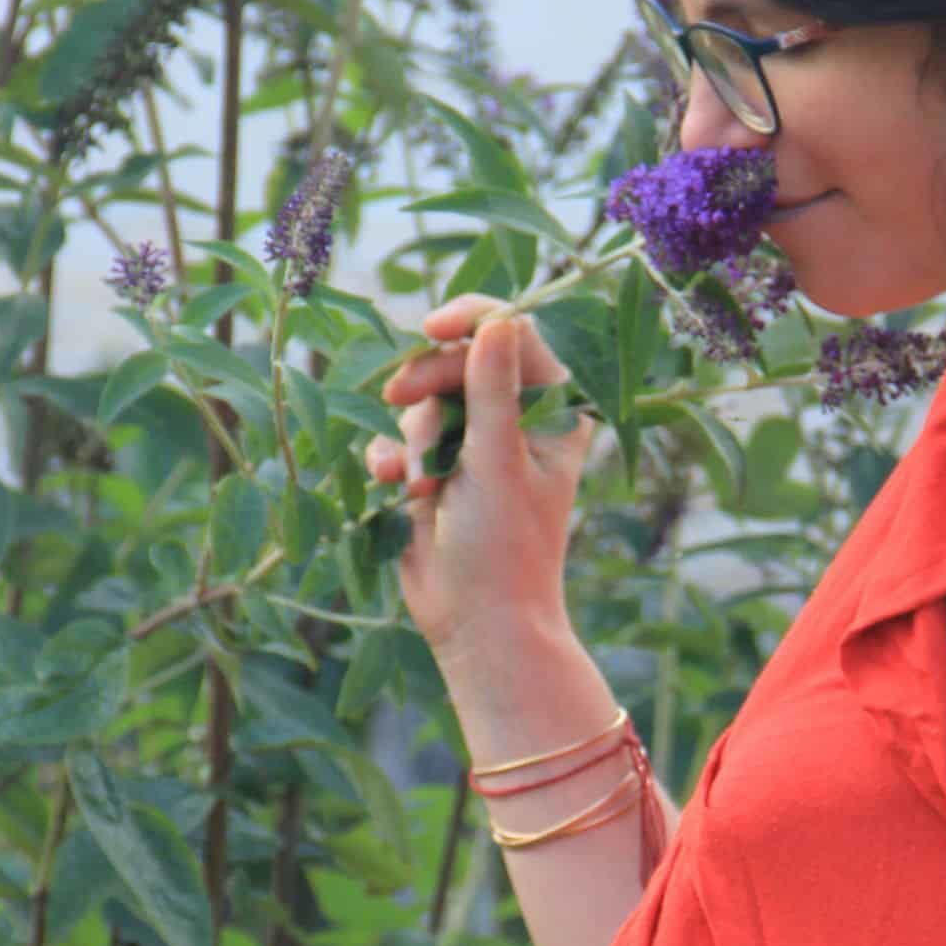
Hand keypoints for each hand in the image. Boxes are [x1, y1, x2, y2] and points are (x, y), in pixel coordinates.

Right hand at [365, 294, 596, 660]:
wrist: (478, 625)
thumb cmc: (504, 548)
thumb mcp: (497, 461)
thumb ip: (493, 388)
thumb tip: (498, 321)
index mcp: (552, 412)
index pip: (513, 336)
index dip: (471, 322)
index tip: (431, 328)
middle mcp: (515, 422)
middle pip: (458, 361)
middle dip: (427, 382)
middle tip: (397, 398)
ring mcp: (473, 446)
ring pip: (424, 401)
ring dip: (414, 436)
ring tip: (423, 483)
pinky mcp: (435, 472)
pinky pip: (400, 439)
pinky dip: (393, 458)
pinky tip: (393, 486)